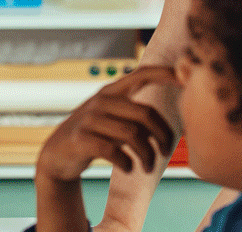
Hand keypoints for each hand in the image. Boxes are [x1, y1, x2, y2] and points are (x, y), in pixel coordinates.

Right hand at [36, 66, 177, 182]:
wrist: (57, 154)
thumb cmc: (95, 136)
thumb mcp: (112, 119)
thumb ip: (135, 113)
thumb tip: (172, 117)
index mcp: (111, 92)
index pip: (141, 75)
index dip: (164, 73)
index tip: (184, 78)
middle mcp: (100, 101)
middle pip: (145, 114)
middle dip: (162, 137)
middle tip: (165, 153)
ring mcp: (89, 119)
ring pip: (132, 135)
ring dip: (147, 156)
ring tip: (147, 167)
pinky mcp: (81, 138)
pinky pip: (114, 151)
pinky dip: (127, 163)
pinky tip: (129, 168)